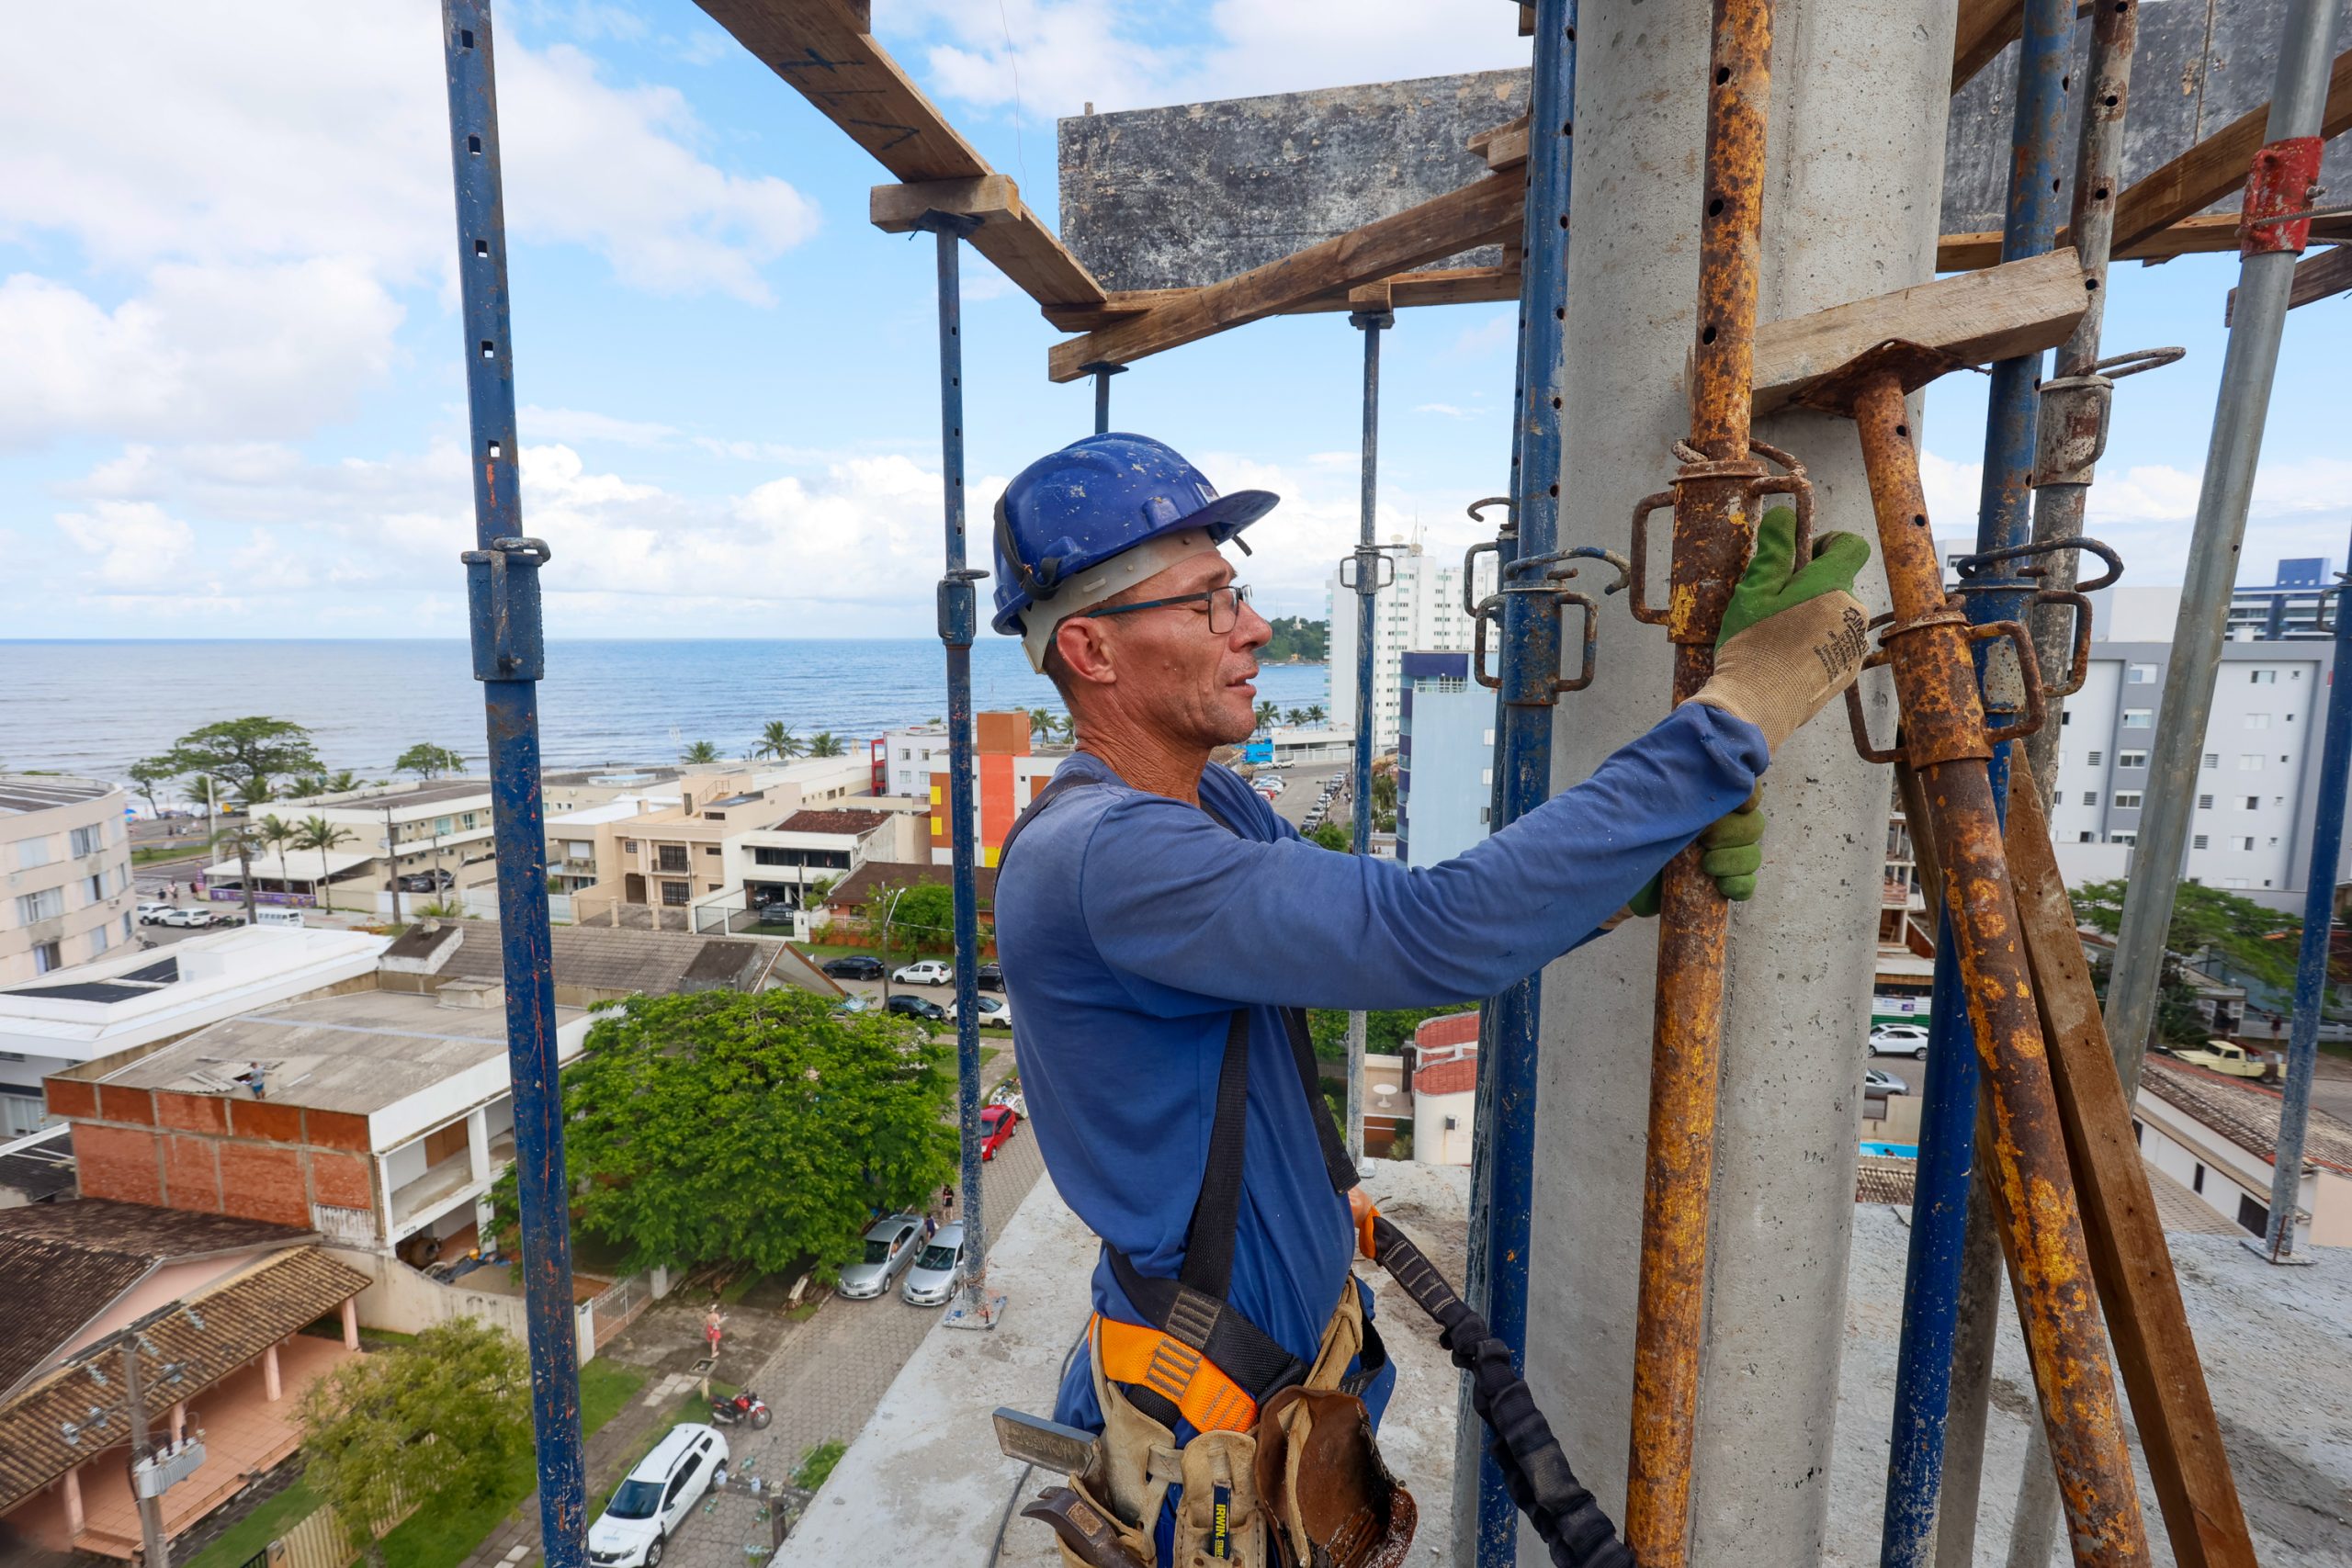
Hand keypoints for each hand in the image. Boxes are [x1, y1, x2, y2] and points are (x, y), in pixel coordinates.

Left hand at [1628, 786, 1765, 914]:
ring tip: (1706, 866)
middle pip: (1753, 824)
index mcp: (1702, 803)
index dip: (1749, 795)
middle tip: (1706, 840)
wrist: (1614, 879)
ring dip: (1735, 860)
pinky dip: (1740, 886)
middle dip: (1735, 832)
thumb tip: (1698, 782)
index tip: (1740, 804)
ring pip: (1751, 855)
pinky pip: (1746, 885)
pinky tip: (1722, 887)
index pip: (1742, 791)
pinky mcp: (1715, 887)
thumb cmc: (1627, 837)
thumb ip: (1671, 797)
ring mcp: (1719, 859)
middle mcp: (1716, 828)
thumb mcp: (1644, 811)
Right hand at [1688, 506, 1871, 752]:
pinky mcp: (1846, 672)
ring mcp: (1852, 645)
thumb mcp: (1754, 590)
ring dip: (1812, 616)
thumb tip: (1785, 516)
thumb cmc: (1753, 647)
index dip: (1827, 542)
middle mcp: (1853, 613)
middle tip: (1773, 601)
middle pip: (1837, 583)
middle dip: (1810, 585)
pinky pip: (1834, 645)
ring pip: (1835, 616)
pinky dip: (1815, 644)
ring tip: (1775, 635)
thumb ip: (1774, 549)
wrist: (1756, 708)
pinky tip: (1784, 658)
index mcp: (1833, 586)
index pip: (1851, 545)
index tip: (1800, 555)